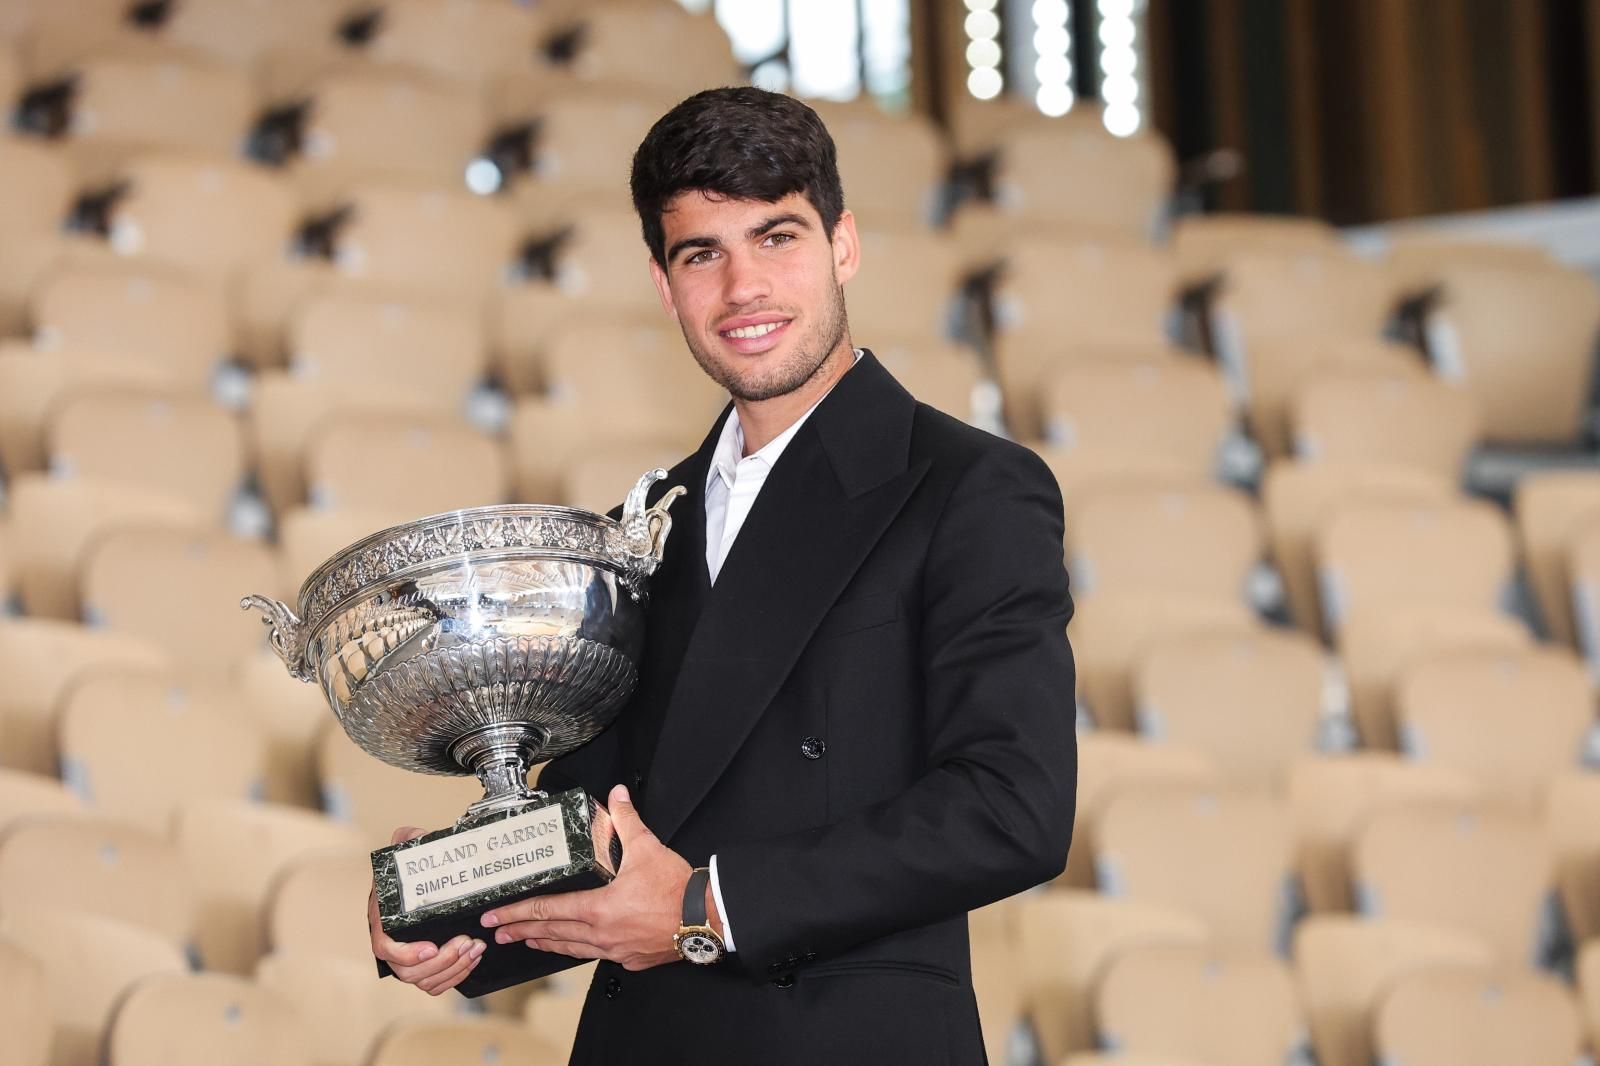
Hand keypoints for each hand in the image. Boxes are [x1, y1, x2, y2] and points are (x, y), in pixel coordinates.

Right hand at [369, 826, 486, 994]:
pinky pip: (435, 982)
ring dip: (453, 968)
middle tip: (466, 943)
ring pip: (424, 980)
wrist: (424, 879)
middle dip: (442, 961)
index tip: (431, 948)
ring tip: (475, 948)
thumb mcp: (409, 849)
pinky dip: (455, 975)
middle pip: (407, 970)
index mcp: (384, 918)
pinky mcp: (425, 964)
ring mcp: (407, 956)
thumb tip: (412, 836)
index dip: (405, 953)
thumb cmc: (413, 868)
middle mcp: (392, 941)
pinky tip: (472, 959)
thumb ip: (409, 839)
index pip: (383, 946)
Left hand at [480, 785, 691, 971]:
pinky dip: (577, 950)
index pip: (547, 911)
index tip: (495, 915)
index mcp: (599, 908)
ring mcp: (615, 950)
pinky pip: (595, 956)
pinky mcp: (629, 958)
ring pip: (570, 949)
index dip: (517, 913)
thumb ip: (626, 820)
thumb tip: (617, 796)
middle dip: (521, 931)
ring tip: (527, 943)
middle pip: (552, 934)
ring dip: (545, 944)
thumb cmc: (676, 890)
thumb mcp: (647, 848)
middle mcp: (602, 934)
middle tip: (498, 932)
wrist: (705, 919)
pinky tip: (572, 947)